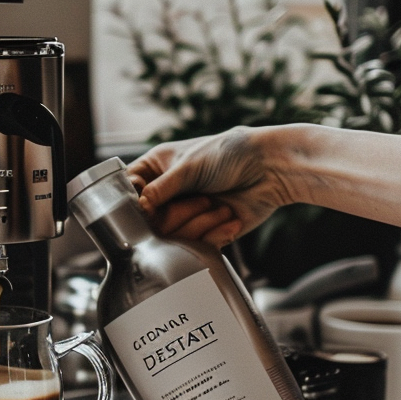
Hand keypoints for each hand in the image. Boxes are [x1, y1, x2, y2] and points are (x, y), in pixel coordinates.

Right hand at [127, 127, 290, 246]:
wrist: (272, 170)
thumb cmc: (230, 154)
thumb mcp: (189, 166)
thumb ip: (159, 189)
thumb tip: (139, 209)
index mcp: (157, 168)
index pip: (128, 190)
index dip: (133, 201)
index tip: (145, 208)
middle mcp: (167, 193)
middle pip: (149, 221)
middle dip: (177, 213)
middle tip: (201, 198)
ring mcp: (185, 213)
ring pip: (171, 236)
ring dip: (199, 222)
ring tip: (220, 206)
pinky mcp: (204, 231)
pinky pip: (196, 246)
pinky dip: (214, 233)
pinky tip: (230, 217)